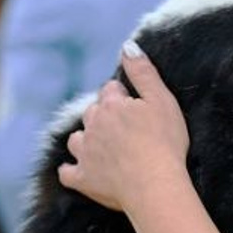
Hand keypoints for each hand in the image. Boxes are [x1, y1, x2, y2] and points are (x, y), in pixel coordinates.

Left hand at [59, 43, 190, 214]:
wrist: (156, 186)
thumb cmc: (165, 144)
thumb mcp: (162, 101)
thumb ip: (143, 72)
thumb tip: (127, 46)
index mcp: (111, 105)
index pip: (111, 91)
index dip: (124, 98)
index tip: (137, 108)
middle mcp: (93, 125)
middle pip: (92, 114)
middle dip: (104, 117)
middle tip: (124, 130)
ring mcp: (85, 153)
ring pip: (77, 140)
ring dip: (85, 140)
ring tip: (101, 148)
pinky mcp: (83, 179)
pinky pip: (67, 173)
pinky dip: (70, 170)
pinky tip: (76, 170)